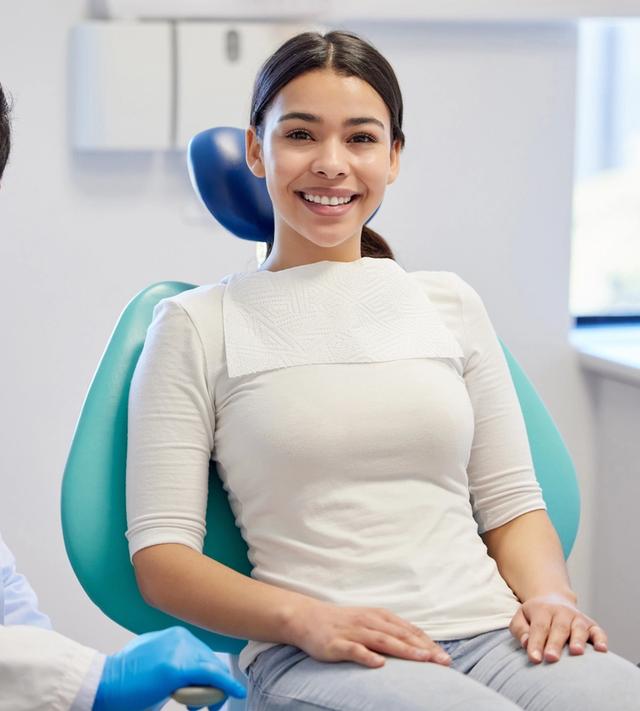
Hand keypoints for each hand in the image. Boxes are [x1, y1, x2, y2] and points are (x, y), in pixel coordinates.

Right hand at [92, 626, 246, 710]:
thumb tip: (189, 677)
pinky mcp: (177, 668)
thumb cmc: (124, 680)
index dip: (208, 673)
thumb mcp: (153, 661)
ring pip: (210, 670)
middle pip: (209, 661)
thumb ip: (173, 662)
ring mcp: (178, 651)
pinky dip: (226, 685)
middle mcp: (178, 637)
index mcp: (173, 635)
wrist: (103, 685)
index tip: (209, 687)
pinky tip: (235, 691)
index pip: (201, 654)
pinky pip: (211, 676)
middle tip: (209, 703)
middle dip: (212, 683)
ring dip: (213, 689)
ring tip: (206, 705)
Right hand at [285, 600, 450, 667]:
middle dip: (424, 648)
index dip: (428, 643)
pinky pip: (354, 650)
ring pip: (382, 641)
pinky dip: (367, 656)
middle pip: (401, 635)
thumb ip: (390, 631)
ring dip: (404, 649)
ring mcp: (353, 632)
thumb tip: (417, 644)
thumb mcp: (369, 621)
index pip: (408, 630)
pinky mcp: (337, 644)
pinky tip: (379, 664)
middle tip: (443, 661)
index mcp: (379, 616)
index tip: (445, 656)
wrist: (307, 618)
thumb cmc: (343, 623)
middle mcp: (369, 622)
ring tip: (422, 659)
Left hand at [509, 593, 607, 663]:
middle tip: (551, 658)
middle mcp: (562, 612)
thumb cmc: (535, 616)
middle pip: (559, 628)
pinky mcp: (591, 625)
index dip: (536, 643)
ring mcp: (578, 618)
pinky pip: (598, 632)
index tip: (534, 658)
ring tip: (576, 652)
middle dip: (555, 644)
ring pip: (579, 628)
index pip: (539, 627)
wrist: (554, 599)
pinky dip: (601, 640)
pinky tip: (601, 650)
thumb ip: (520, 630)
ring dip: (578, 640)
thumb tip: (526, 644)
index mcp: (542, 610)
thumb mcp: (521, 617)